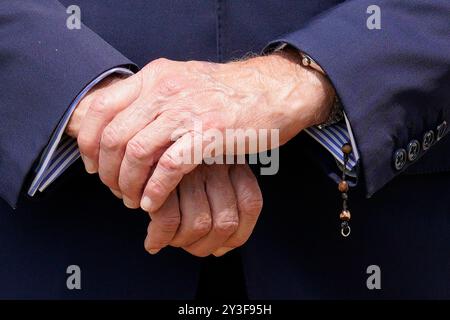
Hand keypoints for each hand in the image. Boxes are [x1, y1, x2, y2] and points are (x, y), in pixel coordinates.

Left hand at [72, 49, 333, 210]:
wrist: (272, 91)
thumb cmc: (226, 94)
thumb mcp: (182, 83)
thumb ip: (151, 99)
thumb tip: (119, 126)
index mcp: (155, 77)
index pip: (100, 107)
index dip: (88, 142)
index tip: (93, 166)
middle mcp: (165, 90)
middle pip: (113, 136)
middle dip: (108, 171)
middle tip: (116, 190)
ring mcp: (187, 111)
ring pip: (137, 153)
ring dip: (129, 184)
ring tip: (134, 200)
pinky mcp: (208, 134)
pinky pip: (169, 167)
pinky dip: (155, 190)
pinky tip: (154, 203)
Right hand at [145, 163, 262, 256]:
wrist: (136, 146)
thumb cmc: (169, 167)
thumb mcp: (202, 174)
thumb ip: (217, 205)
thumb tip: (221, 250)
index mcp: (232, 160)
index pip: (250, 204)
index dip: (237, 235)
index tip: (219, 247)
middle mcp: (215, 162)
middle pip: (225, 222)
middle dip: (204, 246)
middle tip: (186, 245)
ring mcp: (189, 167)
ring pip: (199, 224)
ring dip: (182, 243)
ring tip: (169, 240)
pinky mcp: (159, 176)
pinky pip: (168, 220)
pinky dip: (160, 237)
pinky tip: (153, 241)